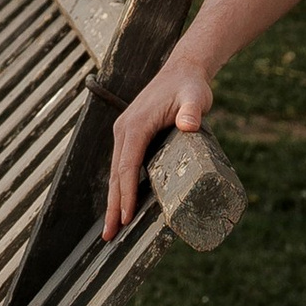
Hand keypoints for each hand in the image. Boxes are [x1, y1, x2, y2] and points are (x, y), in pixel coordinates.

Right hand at [104, 53, 214, 236]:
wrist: (183, 70)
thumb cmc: (190, 86)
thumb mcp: (195, 97)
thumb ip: (192, 110)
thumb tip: (189, 125)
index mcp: (136, 125)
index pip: (127, 165)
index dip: (126, 193)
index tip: (125, 216)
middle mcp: (124, 129)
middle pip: (116, 173)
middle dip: (113, 206)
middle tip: (110, 235)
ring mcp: (125, 132)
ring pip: (116, 171)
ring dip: (113, 199)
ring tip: (111, 228)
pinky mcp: (131, 135)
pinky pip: (122, 165)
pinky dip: (120, 186)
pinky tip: (122, 203)